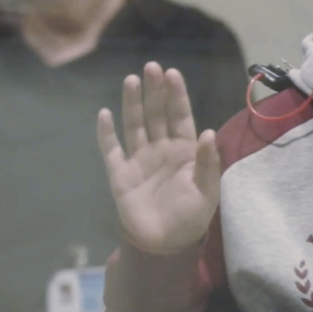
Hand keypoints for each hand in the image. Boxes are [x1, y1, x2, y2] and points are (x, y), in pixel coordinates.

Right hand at [97, 62, 220, 253]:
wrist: (164, 244)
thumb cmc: (190, 217)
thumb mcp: (207, 192)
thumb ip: (208, 163)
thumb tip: (207, 132)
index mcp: (183, 150)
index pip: (180, 116)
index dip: (176, 95)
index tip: (172, 73)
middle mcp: (160, 148)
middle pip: (156, 113)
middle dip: (154, 91)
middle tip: (151, 67)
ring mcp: (138, 159)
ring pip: (134, 125)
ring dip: (132, 103)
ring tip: (131, 80)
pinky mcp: (120, 173)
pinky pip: (111, 149)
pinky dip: (106, 133)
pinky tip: (104, 114)